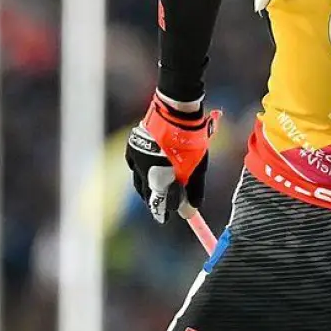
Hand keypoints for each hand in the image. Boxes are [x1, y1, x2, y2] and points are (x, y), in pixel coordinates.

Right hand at [125, 94, 220, 223]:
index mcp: (159, 179)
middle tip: (161, 206)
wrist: (177, 112)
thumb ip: (193, 191)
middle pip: (147, 194)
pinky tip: (146, 171)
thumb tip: (190, 212)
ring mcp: (137, 158)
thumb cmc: (191, 142)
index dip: (163, 212)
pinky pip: (134, 165)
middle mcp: (144, 171)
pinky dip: (140, 170)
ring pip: (138, 180)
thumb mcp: (197, 168)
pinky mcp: (133, 146)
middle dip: (155, 201)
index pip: (159, 204)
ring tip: (154, 191)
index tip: (166, 218)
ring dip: (146, 187)